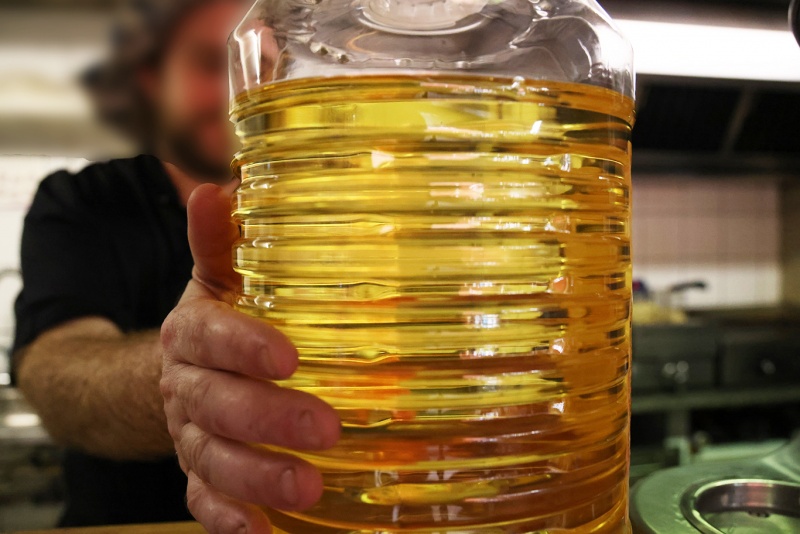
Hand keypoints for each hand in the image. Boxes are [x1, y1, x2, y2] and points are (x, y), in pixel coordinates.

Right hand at [160, 181, 340, 532]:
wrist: (181, 373)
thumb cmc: (219, 322)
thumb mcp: (219, 279)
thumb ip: (219, 242)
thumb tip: (220, 185)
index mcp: (192, 333)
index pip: (211, 337)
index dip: (244, 347)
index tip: (289, 358)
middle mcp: (186, 387)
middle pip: (216, 405)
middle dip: (267, 418)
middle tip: (324, 428)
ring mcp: (190, 435)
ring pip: (212, 459)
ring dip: (257, 475)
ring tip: (307, 487)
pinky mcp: (198, 474)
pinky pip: (204, 501)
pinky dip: (229, 518)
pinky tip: (264, 531)